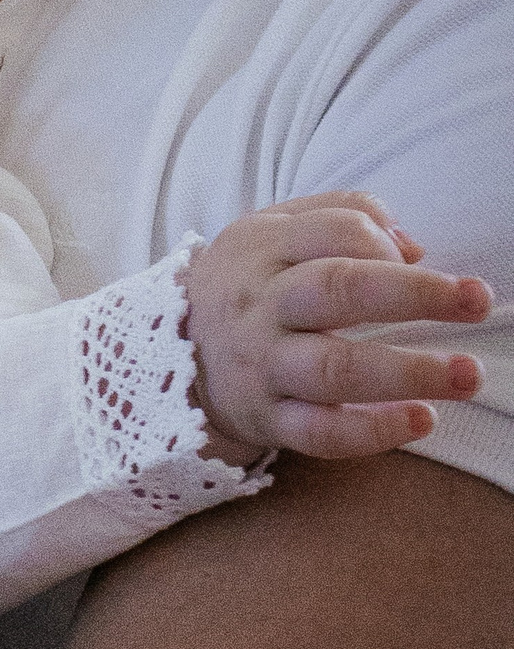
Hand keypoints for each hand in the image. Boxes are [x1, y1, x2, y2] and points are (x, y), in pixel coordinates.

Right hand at [187, 191, 489, 459]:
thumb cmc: (247, 284)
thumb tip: (414, 249)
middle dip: (414, 295)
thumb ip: (344, 215)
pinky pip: (319, 433)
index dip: (384, 242)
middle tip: (477, 301)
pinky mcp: (267, 420)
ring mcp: (261, 367)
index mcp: (261, 251)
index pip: (333, 232)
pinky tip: (421, 420)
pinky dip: (372, 432)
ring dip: (407, 371)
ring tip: (466, 374)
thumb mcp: (273, 230)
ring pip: (333, 370)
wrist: (169, 352)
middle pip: (337, 292)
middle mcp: (258, 307)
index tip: (422, 261)